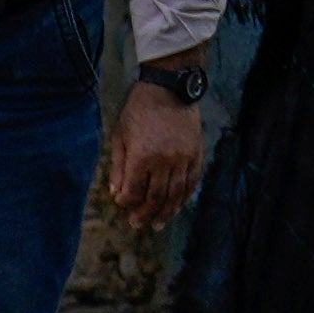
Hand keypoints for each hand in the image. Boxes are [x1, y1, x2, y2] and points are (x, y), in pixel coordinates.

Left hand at [103, 80, 208, 226]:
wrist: (168, 88)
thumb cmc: (138, 111)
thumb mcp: (120, 136)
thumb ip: (119, 167)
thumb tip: (117, 193)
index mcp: (142, 156)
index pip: (134, 191)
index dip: (127, 202)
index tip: (122, 204)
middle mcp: (165, 160)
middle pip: (155, 197)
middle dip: (145, 214)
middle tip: (137, 224)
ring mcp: (183, 158)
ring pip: (176, 194)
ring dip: (166, 212)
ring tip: (158, 224)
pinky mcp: (196, 154)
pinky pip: (192, 182)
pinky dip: (184, 197)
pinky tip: (177, 206)